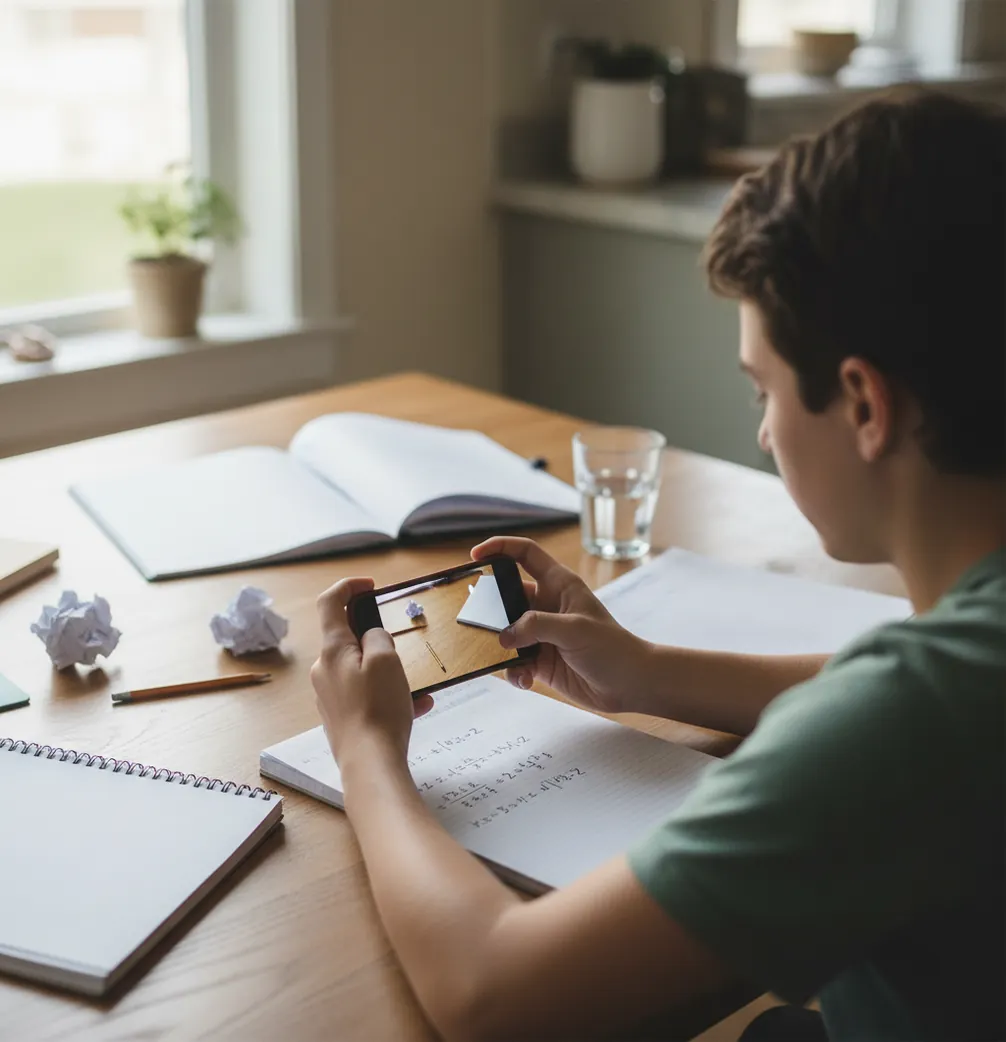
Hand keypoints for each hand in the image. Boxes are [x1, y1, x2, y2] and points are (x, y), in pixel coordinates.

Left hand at [311, 577, 433, 764]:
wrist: (369, 763)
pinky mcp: (342, 716)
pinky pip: (367, 695)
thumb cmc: (377, 710)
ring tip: (417, 687)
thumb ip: (379, 636)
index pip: (330, 603)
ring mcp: (331, 695)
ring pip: (363, 670)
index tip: (370, 586)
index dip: (348, 587)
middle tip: (401, 649)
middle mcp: (325, 670)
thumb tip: (373, 635)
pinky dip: (390, 695)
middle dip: (378, 639)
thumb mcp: (387, 660)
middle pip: (348, 639)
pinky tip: (417, 706)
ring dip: (389, 671)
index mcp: (332, 650)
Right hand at [471, 537, 654, 715]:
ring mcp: (542, 634)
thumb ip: (536, 626)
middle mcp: (547, 606)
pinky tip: (526, 679)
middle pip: (506, 597)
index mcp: (558, 585)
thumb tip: (504, 636)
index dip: (500, 547)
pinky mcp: (540, 661)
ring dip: (500, 647)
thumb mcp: (575, 629)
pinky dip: (514, 671)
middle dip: (489, 610)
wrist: (631, 685)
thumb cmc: (613, 648)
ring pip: (505, 633)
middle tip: (475, 621)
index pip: (525, 554)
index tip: (475, 555)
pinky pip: (514, 662)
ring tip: (505, 657)